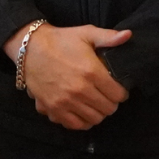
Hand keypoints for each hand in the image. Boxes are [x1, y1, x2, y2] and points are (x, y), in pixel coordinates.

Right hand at [9, 22, 130, 130]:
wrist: (29, 48)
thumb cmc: (60, 40)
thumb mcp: (85, 33)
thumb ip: (108, 37)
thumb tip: (128, 35)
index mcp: (92, 72)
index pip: (119, 95)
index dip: (121, 92)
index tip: (116, 88)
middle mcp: (80, 90)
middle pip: (108, 109)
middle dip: (110, 102)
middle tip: (105, 95)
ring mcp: (66, 101)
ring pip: (94, 119)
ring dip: (97, 112)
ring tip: (93, 103)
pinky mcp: (53, 108)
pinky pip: (75, 125)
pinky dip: (81, 121)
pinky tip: (81, 110)